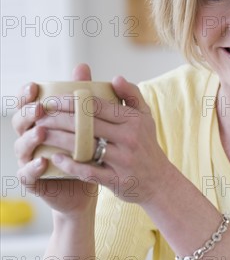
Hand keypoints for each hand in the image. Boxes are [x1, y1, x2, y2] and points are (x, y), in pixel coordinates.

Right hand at [12, 64, 97, 216]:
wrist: (89, 184)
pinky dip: (33, 167)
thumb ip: (82, 97)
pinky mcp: (33, 180)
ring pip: (21, 146)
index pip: (28, 104)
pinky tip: (43, 162)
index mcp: (41, 121)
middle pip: (20, 121)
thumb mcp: (88, 123)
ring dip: (29, 138)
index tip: (34, 86)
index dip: (26, 95)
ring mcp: (29, 159)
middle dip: (27, 113)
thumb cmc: (87, 150)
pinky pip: (28, 173)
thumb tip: (82, 66)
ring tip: (42, 132)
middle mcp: (31, 138)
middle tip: (40, 108)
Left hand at [32, 73, 172, 205]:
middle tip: (40, 116)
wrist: (160, 182)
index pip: (95, 106)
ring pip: (84, 146)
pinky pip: (88, 171)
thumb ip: (132, 95)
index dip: (70, 101)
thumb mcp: (146, 117)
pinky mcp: (116, 180)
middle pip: (85, 124)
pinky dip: (70, 164)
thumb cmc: (147, 146)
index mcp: (132, 120)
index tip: (52, 100)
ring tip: (40, 134)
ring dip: (58, 139)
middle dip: (58, 118)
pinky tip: (54, 158)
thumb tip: (115, 77)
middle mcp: (128, 138)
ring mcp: (122, 160)